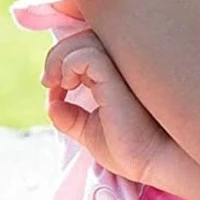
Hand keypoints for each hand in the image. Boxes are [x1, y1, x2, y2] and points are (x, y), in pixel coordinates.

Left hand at [42, 31, 172, 187]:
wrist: (150, 163)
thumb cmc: (130, 150)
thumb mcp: (91, 132)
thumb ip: (72, 118)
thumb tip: (52, 104)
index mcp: (121, 73)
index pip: (90, 47)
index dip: (64, 60)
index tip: (54, 86)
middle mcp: (126, 64)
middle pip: (86, 36)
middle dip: (59, 54)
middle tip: (49, 81)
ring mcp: (125, 66)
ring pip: (85, 39)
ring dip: (60, 58)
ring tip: (58, 83)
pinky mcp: (120, 75)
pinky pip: (87, 55)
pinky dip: (69, 64)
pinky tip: (68, 85)